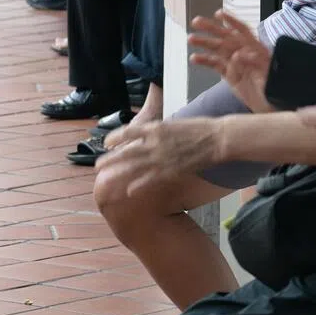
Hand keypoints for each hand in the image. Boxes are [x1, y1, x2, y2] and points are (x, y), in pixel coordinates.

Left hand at [95, 119, 222, 195]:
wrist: (217, 138)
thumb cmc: (201, 128)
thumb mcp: (177, 122)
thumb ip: (162, 129)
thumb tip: (153, 131)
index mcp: (156, 127)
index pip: (128, 132)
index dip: (115, 137)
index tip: (106, 142)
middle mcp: (154, 142)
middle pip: (125, 152)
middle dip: (110, 159)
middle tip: (98, 166)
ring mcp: (162, 157)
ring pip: (133, 167)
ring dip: (118, 174)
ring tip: (105, 180)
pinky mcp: (171, 170)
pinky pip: (150, 179)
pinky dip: (138, 185)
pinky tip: (129, 192)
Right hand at [188, 11, 272, 113]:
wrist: (272, 106)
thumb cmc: (275, 88)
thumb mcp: (268, 76)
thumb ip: (255, 64)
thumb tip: (238, 54)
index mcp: (257, 49)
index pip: (243, 31)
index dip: (231, 21)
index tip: (219, 14)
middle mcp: (245, 53)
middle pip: (226, 37)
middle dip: (211, 29)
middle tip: (196, 22)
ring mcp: (236, 64)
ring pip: (218, 50)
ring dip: (204, 43)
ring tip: (190, 39)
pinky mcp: (230, 75)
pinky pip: (216, 66)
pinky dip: (204, 61)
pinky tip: (194, 58)